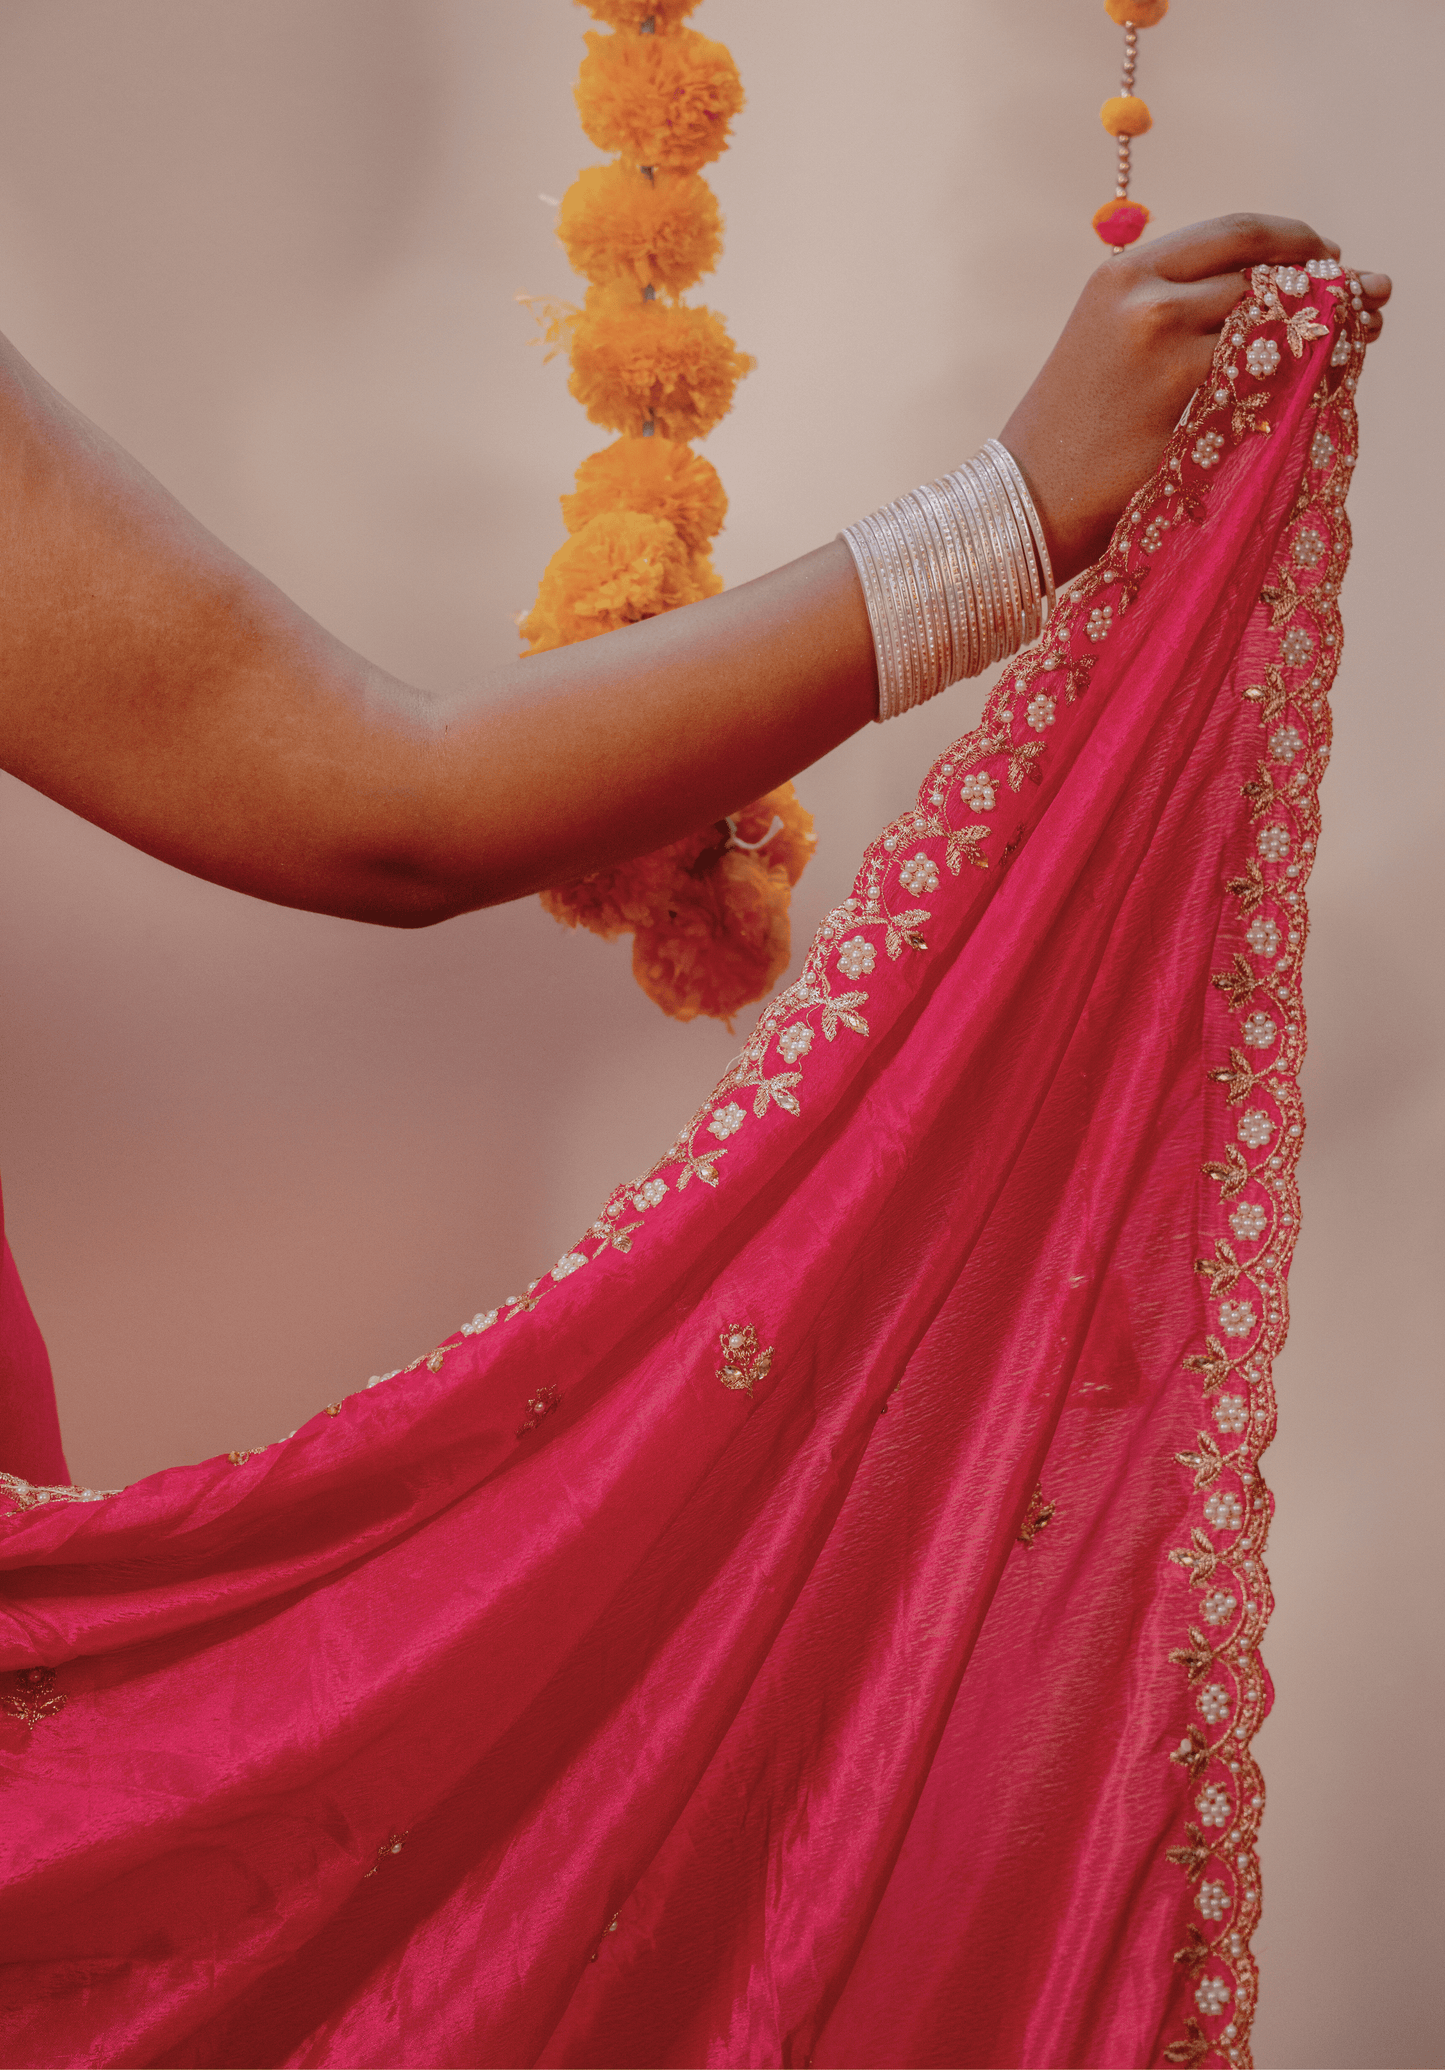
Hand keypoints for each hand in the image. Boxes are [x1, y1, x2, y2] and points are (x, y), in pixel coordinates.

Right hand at [999, 213, 1392, 582]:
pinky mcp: (1179, 399)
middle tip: (1364, 302)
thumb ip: (1180, 308)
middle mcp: (1145, 298)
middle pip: (1261, 272)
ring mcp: (1163, 347)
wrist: (1028, 495)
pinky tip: (1317, 384)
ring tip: (1354, 344)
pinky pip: (1261, 377)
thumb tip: (1273, 291)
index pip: (1234, 232)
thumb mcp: (1114, 343)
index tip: (1329, 255)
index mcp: (1125, 273)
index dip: (1294, 240)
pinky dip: (1299, 377)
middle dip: (1323, 285)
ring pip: (1270, 324)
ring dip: (1322, 334)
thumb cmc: (1075, 430)